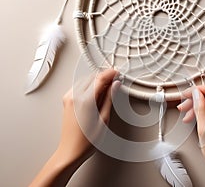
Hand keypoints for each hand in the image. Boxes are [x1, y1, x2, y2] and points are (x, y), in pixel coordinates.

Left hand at [29, 69, 119, 186]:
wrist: (70, 151)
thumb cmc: (86, 141)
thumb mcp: (104, 119)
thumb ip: (109, 99)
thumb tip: (115, 86)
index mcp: (85, 100)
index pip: (100, 79)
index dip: (111, 74)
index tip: (117, 73)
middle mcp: (74, 96)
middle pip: (92, 77)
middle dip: (104, 76)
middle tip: (115, 80)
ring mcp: (69, 98)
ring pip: (85, 80)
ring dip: (96, 80)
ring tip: (107, 87)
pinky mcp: (66, 101)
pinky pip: (79, 86)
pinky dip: (88, 85)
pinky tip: (96, 92)